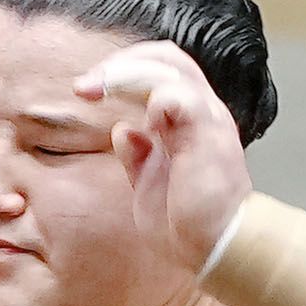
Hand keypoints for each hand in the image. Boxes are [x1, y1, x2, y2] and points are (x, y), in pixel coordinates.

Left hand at [74, 43, 252, 268]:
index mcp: (188, 119)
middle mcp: (201, 110)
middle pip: (164, 56)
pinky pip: (182, 95)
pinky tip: (142, 123)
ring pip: (171, 66)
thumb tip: (122, 129)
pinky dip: (156, 98)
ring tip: (98, 92)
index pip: (160, 68)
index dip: (121, 70)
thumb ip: (139, 156)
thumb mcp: (151, 185)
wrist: (220, 249)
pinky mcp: (208, 134)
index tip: (86, 92)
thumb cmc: (190, 224)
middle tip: (85, 87)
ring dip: (127, 73)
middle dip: (118, 63)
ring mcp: (207, 119)